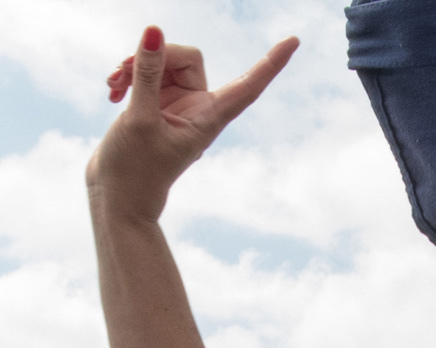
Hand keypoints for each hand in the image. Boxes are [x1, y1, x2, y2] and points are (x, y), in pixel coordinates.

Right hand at [86, 25, 298, 220]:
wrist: (117, 197)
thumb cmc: (134, 170)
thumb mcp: (139, 118)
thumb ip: (147, 74)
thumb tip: (155, 31)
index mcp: (209, 119)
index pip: (248, 87)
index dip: (270, 63)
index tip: (295, 41)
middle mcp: (198, 109)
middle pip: (186, 57)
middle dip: (155, 57)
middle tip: (123, 73)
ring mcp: (177, 105)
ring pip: (163, 60)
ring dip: (134, 65)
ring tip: (112, 85)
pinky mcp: (157, 103)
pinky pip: (148, 72)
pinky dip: (129, 75)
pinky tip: (111, 89)